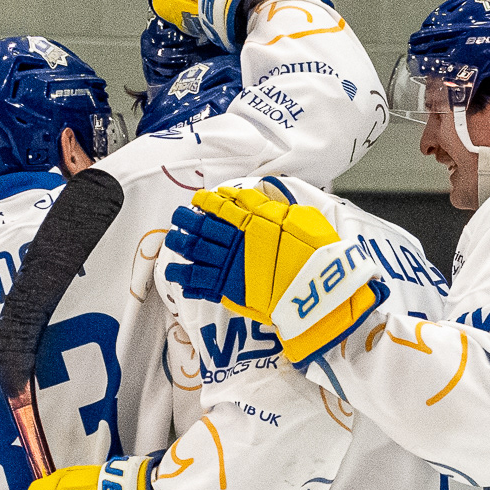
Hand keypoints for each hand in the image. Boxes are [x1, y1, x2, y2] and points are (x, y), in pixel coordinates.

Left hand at [164, 185, 386, 365]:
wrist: (318, 286)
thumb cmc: (316, 252)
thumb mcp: (301, 218)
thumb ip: (277, 209)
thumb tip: (261, 202)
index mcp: (254, 220)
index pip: (223, 206)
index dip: (207, 202)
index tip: (198, 200)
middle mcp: (237, 240)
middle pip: (203, 227)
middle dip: (187, 221)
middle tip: (177, 218)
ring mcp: (231, 265)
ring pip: (196, 252)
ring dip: (180, 246)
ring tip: (171, 243)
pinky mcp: (229, 289)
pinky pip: (201, 282)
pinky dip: (187, 279)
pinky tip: (177, 277)